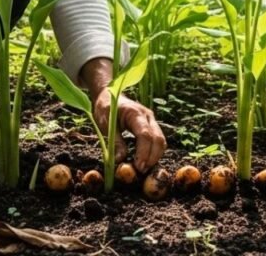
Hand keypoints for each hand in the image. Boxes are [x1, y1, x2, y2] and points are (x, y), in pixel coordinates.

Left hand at [80, 57, 166, 171]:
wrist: (111, 94)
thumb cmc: (106, 107)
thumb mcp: (104, 123)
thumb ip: (114, 141)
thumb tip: (120, 160)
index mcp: (135, 113)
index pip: (145, 135)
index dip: (143, 152)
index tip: (138, 167)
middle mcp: (147, 116)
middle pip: (158, 139)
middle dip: (152, 157)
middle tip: (141, 171)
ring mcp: (151, 120)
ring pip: (161, 141)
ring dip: (155, 156)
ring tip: (143, 169)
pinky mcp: (151, 126)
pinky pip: (158, 141)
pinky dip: (154, 152)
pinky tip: (145, 161)